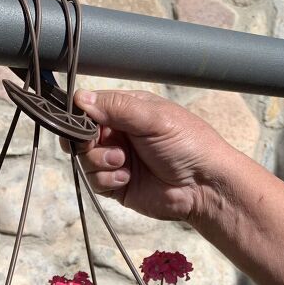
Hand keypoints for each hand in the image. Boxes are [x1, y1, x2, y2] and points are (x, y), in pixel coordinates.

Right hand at [64, 89, 234, 222]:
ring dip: (100, 161)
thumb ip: (116, 107)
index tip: (80, 124)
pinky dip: (106, 179)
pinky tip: (126, 178)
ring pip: (84, 160)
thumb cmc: (187, 144)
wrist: (203, 186)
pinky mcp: (116, 185)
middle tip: (97, 144)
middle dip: (85, 142)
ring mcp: (116, 160)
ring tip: (123, 162)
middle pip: (80, 136)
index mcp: (126, 111)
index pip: (90, 107)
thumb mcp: (153, 118)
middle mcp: (118, 134)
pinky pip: (94, 181)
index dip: (80, 115)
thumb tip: (79, 98)